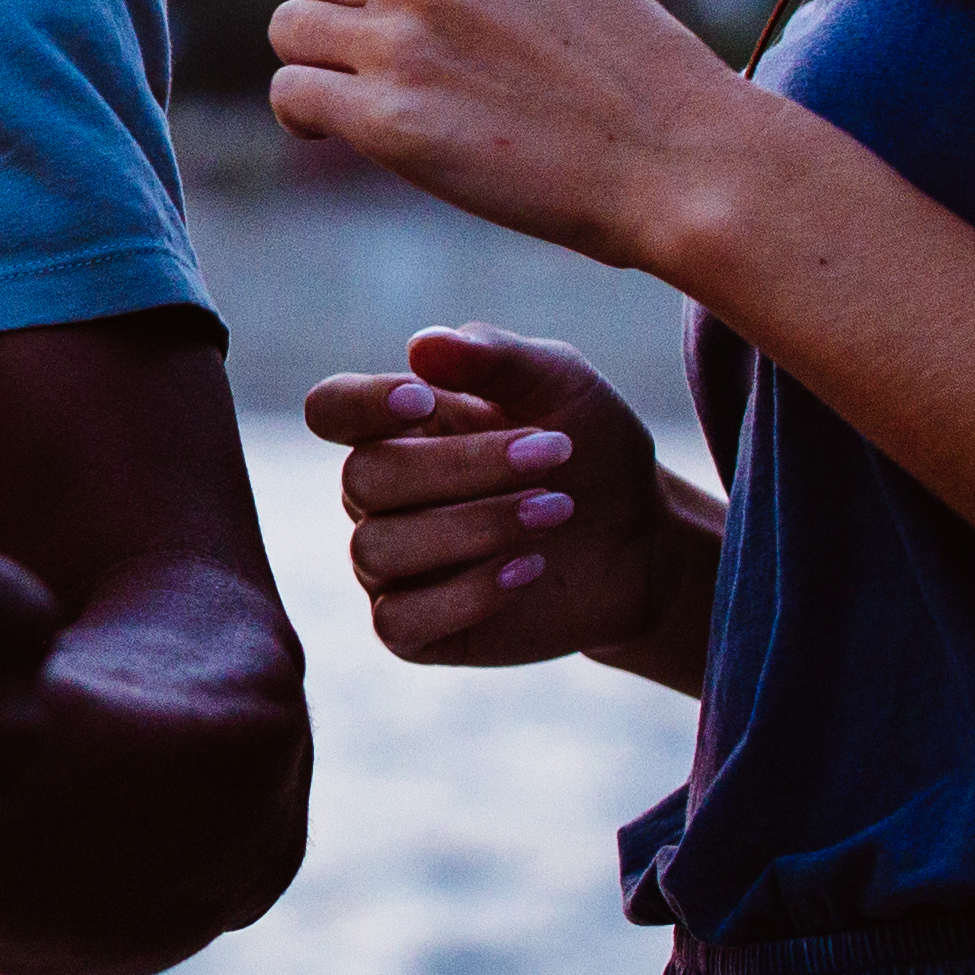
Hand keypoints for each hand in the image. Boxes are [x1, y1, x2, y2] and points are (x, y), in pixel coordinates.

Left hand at [262, 0, 767, 269]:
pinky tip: (334, 131)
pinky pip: (295, 94)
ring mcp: (404, 43)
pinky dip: (303, 114)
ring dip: (316, 60)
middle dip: (330, 6)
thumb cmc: (627, 74)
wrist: (679, 159)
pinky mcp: (390, 121)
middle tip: (369, 51)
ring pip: (292, 30)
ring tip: (360, 91)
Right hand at [294, 325, 677, 668]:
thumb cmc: (590, 448)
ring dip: (475, 526)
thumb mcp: (560, 384)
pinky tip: (530, 569)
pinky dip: (468, 593)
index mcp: (395, 427)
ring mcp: (390, 566)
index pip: (330, 409)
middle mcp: (377, 497)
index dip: (360, 405)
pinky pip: (400, 620)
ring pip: (379, 550)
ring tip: (557, 510)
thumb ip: (494, 357)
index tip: (423, 399)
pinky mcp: (414, 630)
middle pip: (362, 478)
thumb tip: (420, 345)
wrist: (643, 541)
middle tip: (554, 453)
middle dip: (462, 466)